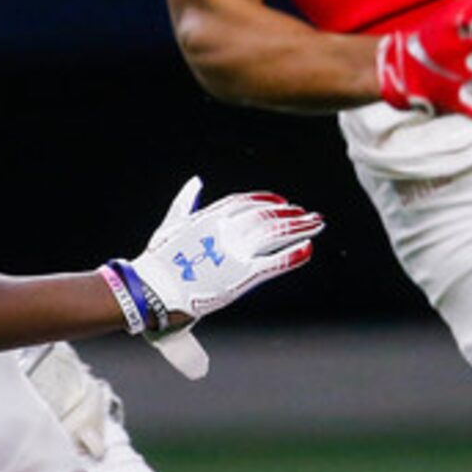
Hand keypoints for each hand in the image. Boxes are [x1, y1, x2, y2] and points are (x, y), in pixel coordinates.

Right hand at [103, 177, 322, 354]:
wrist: (154, 289)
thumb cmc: (158, 260)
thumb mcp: (172, 223)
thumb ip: (186, 201)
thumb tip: (196, 181)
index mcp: (211, 215)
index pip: (247, 201)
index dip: (267, 200)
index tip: (283, 202)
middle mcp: (227, 229)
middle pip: (267, 215)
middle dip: (291, 214)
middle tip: (310, 215)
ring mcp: (236, 251)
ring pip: (276, 233)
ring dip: (299, 228)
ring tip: (317, 224)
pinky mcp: (242, 276)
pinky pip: (275, 262)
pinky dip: (293, 255)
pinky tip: (308, 248)